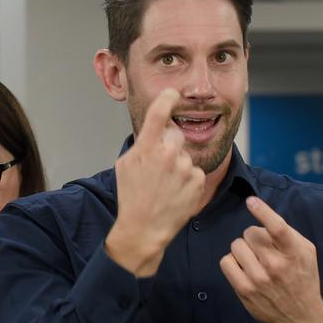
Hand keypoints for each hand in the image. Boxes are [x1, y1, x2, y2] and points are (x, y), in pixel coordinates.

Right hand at [105, 88, 206, 276]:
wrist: (144, 228)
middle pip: (176, 134)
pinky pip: (194, 171)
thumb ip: (142, 143)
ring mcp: (184, 168)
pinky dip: (186, 180)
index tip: (172, 94)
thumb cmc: (132, 197)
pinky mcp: (197, 180)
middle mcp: (168, 155)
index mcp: (147, 149)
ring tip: (165, 185)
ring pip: (185, 155)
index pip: (160, 112)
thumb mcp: (125, 165)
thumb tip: (156, 129)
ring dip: (178, 165)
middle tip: (159, 165)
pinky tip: (174, 192)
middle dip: (169, 144)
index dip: (167, 98)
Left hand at [220, 196, 322, 322]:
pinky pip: (225, 261)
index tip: (251, 201)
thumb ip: (288, 236)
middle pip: (250, 233)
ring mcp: (258, 278)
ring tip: (253, 259)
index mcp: (295, 253)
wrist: (299, 315)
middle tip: (262, 249)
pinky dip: (231, 261)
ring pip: (236, 245)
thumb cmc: (302, 278)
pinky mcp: (244, 289)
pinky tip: (242, 268)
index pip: (278, 228)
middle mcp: (276, 265)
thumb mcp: (306, 254)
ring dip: (242, 249)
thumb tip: (264, 218)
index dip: (263, 212)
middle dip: (253, 237)